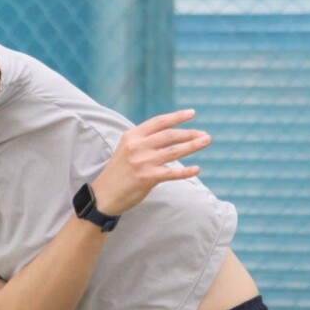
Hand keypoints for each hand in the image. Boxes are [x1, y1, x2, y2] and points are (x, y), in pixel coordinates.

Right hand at [91, 109, 210, 215]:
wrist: (104, 195)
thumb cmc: (119, 172)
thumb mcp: (126, 149)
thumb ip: (144, 140)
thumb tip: (169, 134)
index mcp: (132, 136)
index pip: (158, 122)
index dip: (176, 117)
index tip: (192, 113)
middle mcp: (137, 146)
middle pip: (169, 135)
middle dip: (190, 133)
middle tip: (205, 135)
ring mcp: (142, 162)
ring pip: (174, 151)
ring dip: (193, 146)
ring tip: (206, 141)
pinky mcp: (147, 178)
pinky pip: (172, 173)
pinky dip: (186, 171)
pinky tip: (197, 169)